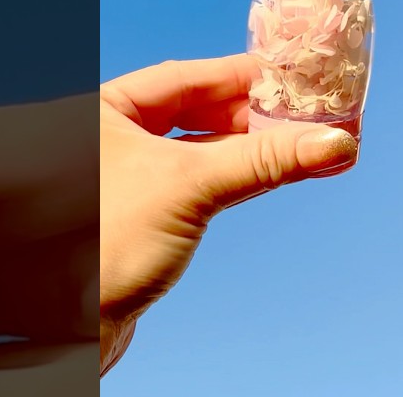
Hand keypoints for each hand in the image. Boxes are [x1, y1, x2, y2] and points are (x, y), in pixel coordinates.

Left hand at [98, 54, 358, 374]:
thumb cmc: (105, 242)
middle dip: (257, 116)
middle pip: (199, 110)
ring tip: (309, 144)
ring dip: (254, 149)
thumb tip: (335, 141)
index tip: (295, 78)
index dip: (244, 77)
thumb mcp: (191, 186)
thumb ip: (264, 159)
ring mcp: (128, 176)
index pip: (188, 76)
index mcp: (105, 107)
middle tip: (312, 116)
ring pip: (203, 149)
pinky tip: (278, 173)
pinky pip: (201, 183)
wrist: (67, 326)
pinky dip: (239, 177)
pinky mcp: (144, 215)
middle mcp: (112, 134)